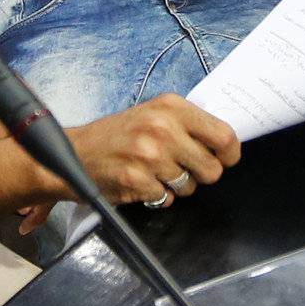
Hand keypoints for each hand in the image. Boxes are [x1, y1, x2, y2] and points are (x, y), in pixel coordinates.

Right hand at [69, 96, 238, 211]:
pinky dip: (156, 195)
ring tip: (153, 172)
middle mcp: (161, 128)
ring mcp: (149, 155)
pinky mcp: (137, 180)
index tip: (223, 159)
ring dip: (175, 186)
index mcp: (170, 107)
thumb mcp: (153, 114)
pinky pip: (166, 199)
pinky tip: (140, 181)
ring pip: (190, 186)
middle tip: (180, 168)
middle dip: (200, 174)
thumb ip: (188, 124)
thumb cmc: (117, 135)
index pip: (224, 136)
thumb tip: (224, 143)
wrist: (75, 151)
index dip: (229, 155)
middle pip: (212, 168)